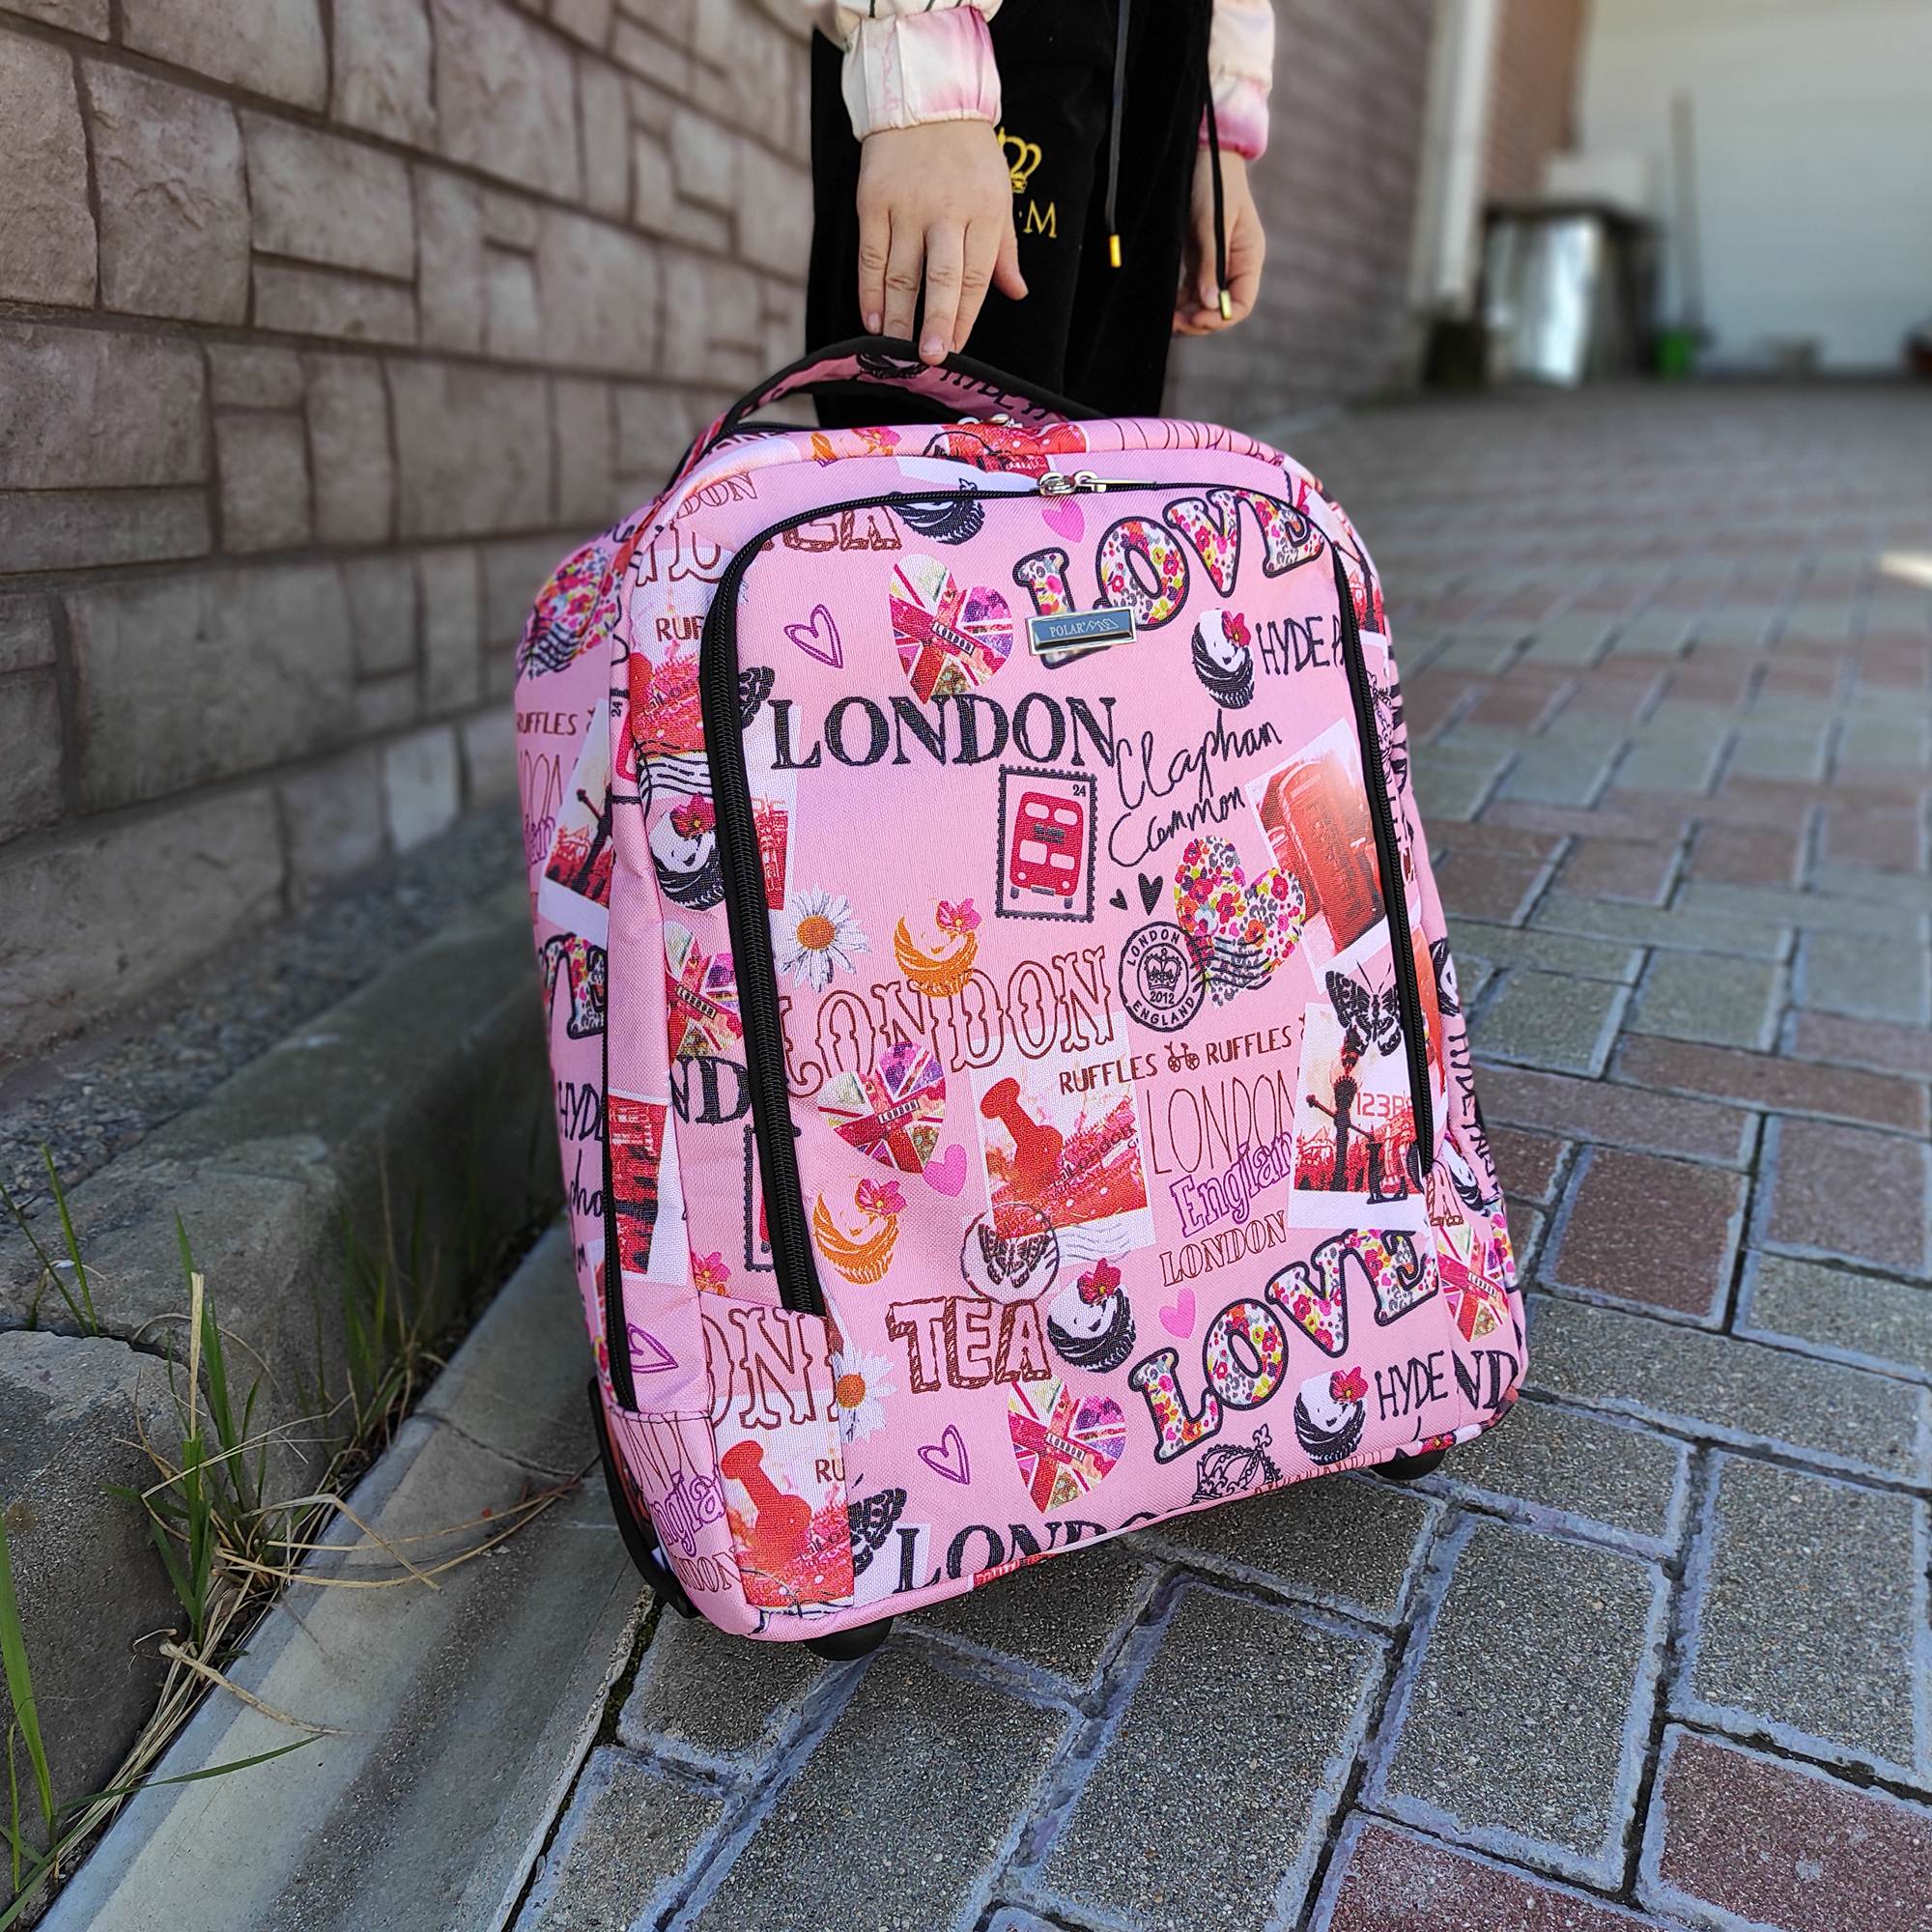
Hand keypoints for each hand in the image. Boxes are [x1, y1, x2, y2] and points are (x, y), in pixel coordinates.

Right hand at [857, 121, 1027, 362]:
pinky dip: (869, 291)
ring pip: (900, 271)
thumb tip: (1017, 292)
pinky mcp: (873, 200)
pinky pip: (870, 254)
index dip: (964, 316)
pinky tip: (872, 319)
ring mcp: (906, 206)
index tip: (956, 348)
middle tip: (930, 357)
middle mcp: (944, 212)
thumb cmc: (968, 156)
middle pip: (940, 276)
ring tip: (897, 348)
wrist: (925, 99)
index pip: (974, 276)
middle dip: (935, 320)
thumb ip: (1004, 249)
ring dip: (898, 315)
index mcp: (982, 212)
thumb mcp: (998, 195)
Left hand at [1174, 149, 1263, 334]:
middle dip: (1200, 320)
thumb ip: (1210, 263)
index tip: (1196, 318)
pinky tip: (1166, 307)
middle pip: (1222, 308)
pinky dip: (1179, 301)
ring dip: (1186, 315)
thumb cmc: (1213, 180)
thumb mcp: (1210, 221)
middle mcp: (1235, 264)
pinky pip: (1191, 290)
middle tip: (1173, 324)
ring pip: (1204, 302)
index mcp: (1249, 257)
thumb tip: (1210, 303)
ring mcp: (1217, 262)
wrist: (1204, 151)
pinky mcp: (1200, 257)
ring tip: (1165, 320)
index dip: (1221, 317)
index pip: (1242, 303)